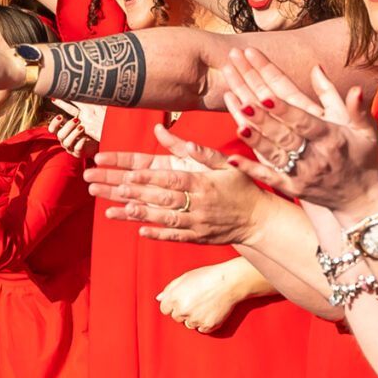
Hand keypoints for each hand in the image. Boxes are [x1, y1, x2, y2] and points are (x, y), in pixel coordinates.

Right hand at [48, 106, 94, 162]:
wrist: (96, 142)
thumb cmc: (86, 128)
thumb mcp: (80, 119)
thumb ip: (74, 109)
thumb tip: (72, 95)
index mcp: (62, 130)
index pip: (52, 128)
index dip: (54, 123)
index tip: (60, 116)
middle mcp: (64, 139)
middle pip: (60, 135)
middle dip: (67, 126)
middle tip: (76, 120)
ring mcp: (70, 147)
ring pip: (67, 142)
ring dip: (74, 134)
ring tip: (82, 127)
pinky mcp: (78, 153)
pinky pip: (77, 149)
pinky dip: (80, 143)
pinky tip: (85, 138)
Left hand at [86, 128, 265, 244]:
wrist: (261, 219)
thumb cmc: (243, 187)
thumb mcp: (226, 164)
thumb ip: (201, 152)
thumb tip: (180, 140)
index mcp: (204, 184)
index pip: (172, 179)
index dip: (150, 177)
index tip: (129, 173)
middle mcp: (200, 204)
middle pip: (164, 198)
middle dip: (139, 193)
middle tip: (117, 187)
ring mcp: (199, 223)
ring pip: (166, 219)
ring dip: (142, 214)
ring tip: (120, 209)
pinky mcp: (199, 237)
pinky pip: (176, 236)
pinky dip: (158, 235)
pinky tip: (141, 231)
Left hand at [156, 260, 265, 333]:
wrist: (229, 282)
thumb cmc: (207, 276)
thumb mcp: (185, 277)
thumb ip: (169, 288)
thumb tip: (159, 298)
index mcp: (174, 298)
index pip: (165, 309)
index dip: (173, 304)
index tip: (183, 300)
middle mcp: (182, 310)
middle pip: (177, 317)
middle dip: (184, 311)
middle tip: (197, 300)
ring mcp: (195, 319)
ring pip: (189, 324)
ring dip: (195, 318)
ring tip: (205, 305)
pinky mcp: (207, 325)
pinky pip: (202, 329)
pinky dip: (206, 323)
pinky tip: (211, 311)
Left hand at [221, 47, 377, 218]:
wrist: (362, 199)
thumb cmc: (364, 158)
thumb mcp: (366, 131)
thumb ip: (356, 107)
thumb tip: (353, 86)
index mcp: (332, 139)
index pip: (305, 122)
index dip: (285, 110)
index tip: (267, 96)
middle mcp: (316, 158)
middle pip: (285, 136)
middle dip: (264, 120)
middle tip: (244, 103)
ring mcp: (303, 175)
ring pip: (274, 155)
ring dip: (255, 140)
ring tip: (238, 123)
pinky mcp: (293, 189)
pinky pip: (269, 178)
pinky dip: (250, 169)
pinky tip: (231, 159)